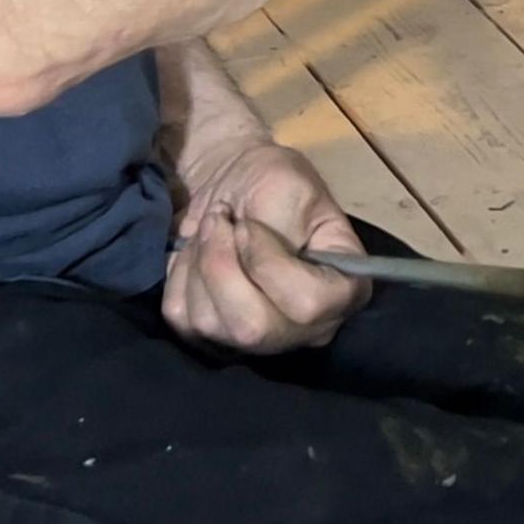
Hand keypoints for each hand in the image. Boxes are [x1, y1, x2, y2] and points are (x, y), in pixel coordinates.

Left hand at [162, 136, 367, 354]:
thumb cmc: (273, 182)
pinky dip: (179, 279)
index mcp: (343, 291)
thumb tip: (248, 259)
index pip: (307, 305)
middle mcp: (306, 329)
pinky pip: (182, 321)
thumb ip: (281, 227)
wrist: (234, 185)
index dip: (268, 264)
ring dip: (199, 266)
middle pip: (252, 328)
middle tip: (218, 222)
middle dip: (221, 267)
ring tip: (210, 232)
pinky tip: (195, 256)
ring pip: (210, 325)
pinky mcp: (214, 339)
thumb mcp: (291, 187)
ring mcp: (259, 341)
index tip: (248, 226)